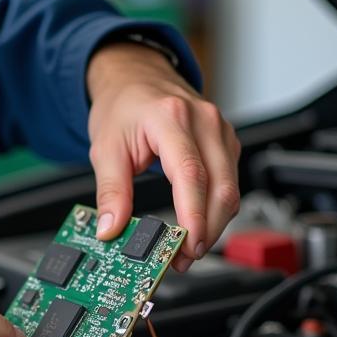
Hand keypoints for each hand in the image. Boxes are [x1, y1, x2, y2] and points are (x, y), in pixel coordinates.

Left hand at [86, 43, 240, 269]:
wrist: (135, 77)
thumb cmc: (123, 106)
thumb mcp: (105, 148)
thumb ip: (110, 191)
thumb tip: (110, 228)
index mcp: (171, 118)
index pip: (191, 174)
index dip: (193, 215)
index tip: (186, 245)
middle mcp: (204, 121)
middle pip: (221, 187)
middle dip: (205, 231)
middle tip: (183, 258)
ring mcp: (220, 130)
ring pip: (231, 190)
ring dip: (212, 225)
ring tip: (186, 250)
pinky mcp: (226, 142)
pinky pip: (229, 183)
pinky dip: (216, 209)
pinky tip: (197, 226)